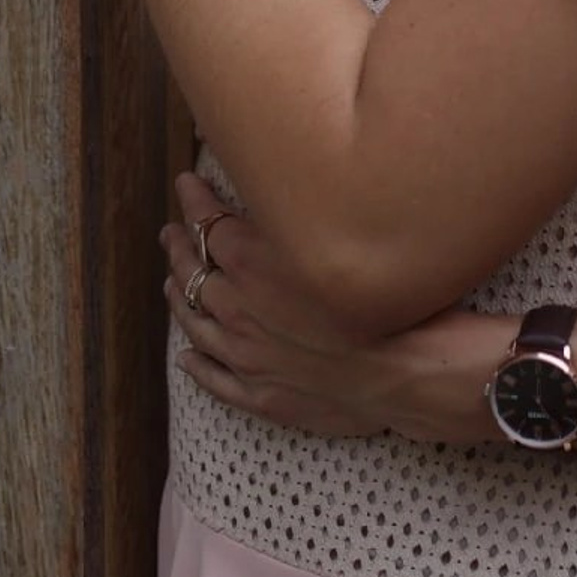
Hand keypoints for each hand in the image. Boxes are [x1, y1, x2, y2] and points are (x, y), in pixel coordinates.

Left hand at [163, 172, 501, 447]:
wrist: (406, 367)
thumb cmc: (379, 292)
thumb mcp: (331, 231)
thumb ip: (291, 210)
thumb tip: (271, 184)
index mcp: (251, 264)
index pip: (209, 223)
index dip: (195, 200)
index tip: (186, 182)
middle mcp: (238, 309)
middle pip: (193, 272)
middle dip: (180, 247)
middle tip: (170, 231)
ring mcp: (247, 356)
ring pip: (195, 324)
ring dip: (179, 299)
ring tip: (170, 283)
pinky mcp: (263, 394)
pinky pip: (215, 380)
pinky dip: (196, 365)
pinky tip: (186, 357)